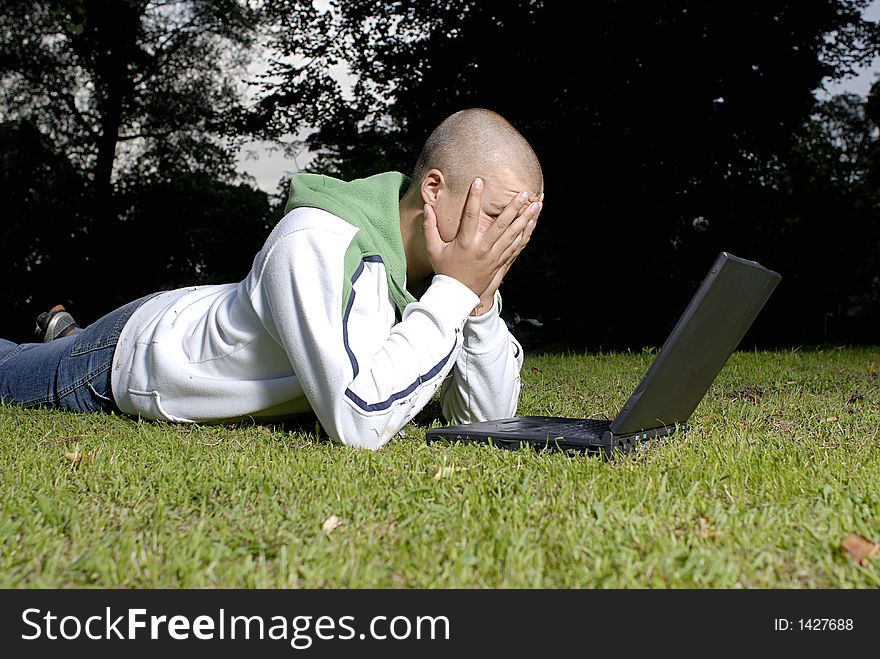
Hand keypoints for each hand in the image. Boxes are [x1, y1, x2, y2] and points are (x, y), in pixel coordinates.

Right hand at [422, 178, 541, 301]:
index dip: (474, 197)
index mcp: (465, 242)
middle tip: (524, 193)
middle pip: (501, 224)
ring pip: (513, 234)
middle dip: (513, 207)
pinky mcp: (499, 262)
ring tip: (535, 205)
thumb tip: (427, 207)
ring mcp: (493, 256)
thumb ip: (429, 227)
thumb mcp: (433, 249)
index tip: (479, 181)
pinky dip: (524, 234)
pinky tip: (531, 224)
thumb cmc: (444, 270)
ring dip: (525, 219)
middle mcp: (482, 248)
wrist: (457, 295)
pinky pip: (515, 246)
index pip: (470, 215)